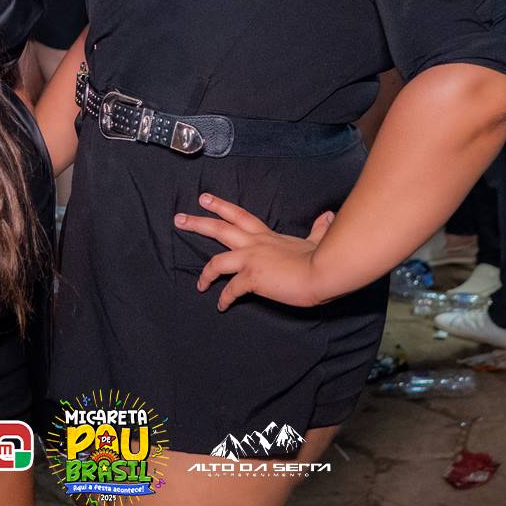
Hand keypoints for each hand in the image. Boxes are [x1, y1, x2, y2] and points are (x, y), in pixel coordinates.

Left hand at [174, 193, 334, 310]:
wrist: (323, 272)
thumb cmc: (321, 257)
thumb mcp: (317, 239)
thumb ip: (318, 228)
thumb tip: (326, 216)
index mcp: (267, 236)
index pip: (240, 216)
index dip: (220, 206)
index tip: (204, 199)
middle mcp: (255, 244)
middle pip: (220, 229)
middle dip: (197, 223)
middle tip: (179, 218)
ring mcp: (251, 260)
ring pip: (217, 261)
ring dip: (204, 273)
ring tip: (198, 284)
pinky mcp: (252, 278)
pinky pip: (231, 290)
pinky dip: (225, 299)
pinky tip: (222, 306)